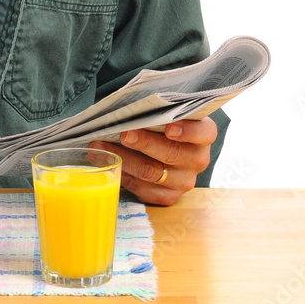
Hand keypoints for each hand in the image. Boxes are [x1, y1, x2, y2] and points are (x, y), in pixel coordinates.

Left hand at [89, 116, 216, 205]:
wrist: (162, 147)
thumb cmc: (160, 123)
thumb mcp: (164, 111)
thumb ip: (156, 108)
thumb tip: (130, 106)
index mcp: (203, 135)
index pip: (203, 132)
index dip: (187, 131)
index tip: (169, 128)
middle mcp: (198, 159)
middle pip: (171, 153)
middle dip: (145, 143)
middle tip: (124, 134)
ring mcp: (184, 181)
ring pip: (152, 172)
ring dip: (124, 158)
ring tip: (100, 146)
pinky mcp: (168, 196)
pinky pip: (144, 189)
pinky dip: (123, 174)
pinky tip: (108, 162)